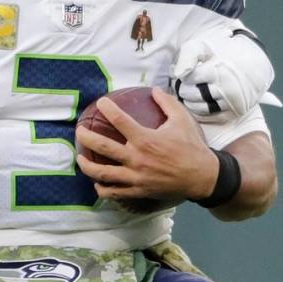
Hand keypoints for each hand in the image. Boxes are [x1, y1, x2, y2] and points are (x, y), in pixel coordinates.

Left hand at [75, 87, 217, 201]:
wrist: (203, 178)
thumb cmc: (192, 147)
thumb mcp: (182, 119)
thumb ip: (167, 102)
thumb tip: (154, 89)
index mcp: (145, 139)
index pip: (119, 120)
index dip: (107, 109)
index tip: (100, 103)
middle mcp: (137, 158)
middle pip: (102, 147)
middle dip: (86, 137)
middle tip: (79, 130)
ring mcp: (136, 177)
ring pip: (103, 173)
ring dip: (87, 165)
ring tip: (79, 158)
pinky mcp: (138, 191)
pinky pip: (115, 192)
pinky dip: (102, 188)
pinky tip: (97, 183)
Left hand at [171, 27, 280, 121]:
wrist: (251, 61)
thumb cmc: (222, 52)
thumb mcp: (203, 46)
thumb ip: (187, 56)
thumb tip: (177, 74)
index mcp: (220, 71)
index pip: (189, 78)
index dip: (183, 75)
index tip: (185, 72)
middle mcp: (228, 89)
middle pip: (190, 94)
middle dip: (184, 88)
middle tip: (185, 82)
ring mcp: (232, 102)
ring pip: (197, 108)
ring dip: (189, 100)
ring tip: (191, 90)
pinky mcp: (234, 112)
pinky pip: (208, 117)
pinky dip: (198, 110)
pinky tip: (198, 100)